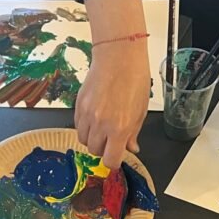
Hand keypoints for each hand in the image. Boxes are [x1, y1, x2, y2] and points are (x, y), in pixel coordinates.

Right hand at [76, 39, 149, 168]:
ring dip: (93, 138)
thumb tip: (131, 147)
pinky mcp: (78, 105)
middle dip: (103, 148)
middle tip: (111, 138)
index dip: (113, 161)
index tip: (116, 156)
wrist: (118, 56)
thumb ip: (133, 133)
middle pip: (95, 151)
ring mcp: (87, 115)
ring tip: (102, 126)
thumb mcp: (140, 110)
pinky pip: (78, 126)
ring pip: (84, 140)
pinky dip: (85, 126)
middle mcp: (101, 124)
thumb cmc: (134, 79)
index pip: (110, 160)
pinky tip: (95, 116)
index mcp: (119, 128)